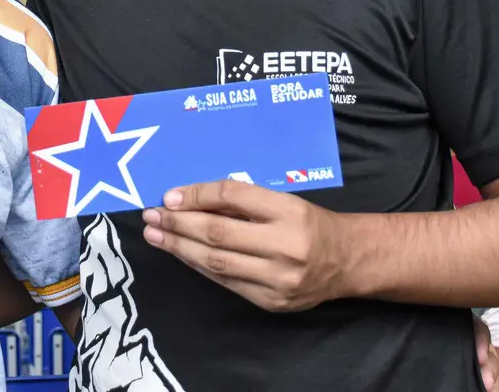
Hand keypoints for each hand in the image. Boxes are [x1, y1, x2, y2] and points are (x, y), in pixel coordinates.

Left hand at [139, 179, 344, 312]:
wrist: (347, 261)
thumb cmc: (308, 223)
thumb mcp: (283, 200)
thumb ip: (242, 200)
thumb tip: (188, 199)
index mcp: (289, 210)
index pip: (232, 197)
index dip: (197, 195)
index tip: (169, 196)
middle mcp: (286, 245)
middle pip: (218, 232)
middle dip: (178, 224)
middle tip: (151, 216)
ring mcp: (278, 278)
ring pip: (216, 262)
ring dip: (180, 248)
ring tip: (156, 236)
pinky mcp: (272, 302)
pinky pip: (226, 282)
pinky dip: (200, 267)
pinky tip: (182, 255)